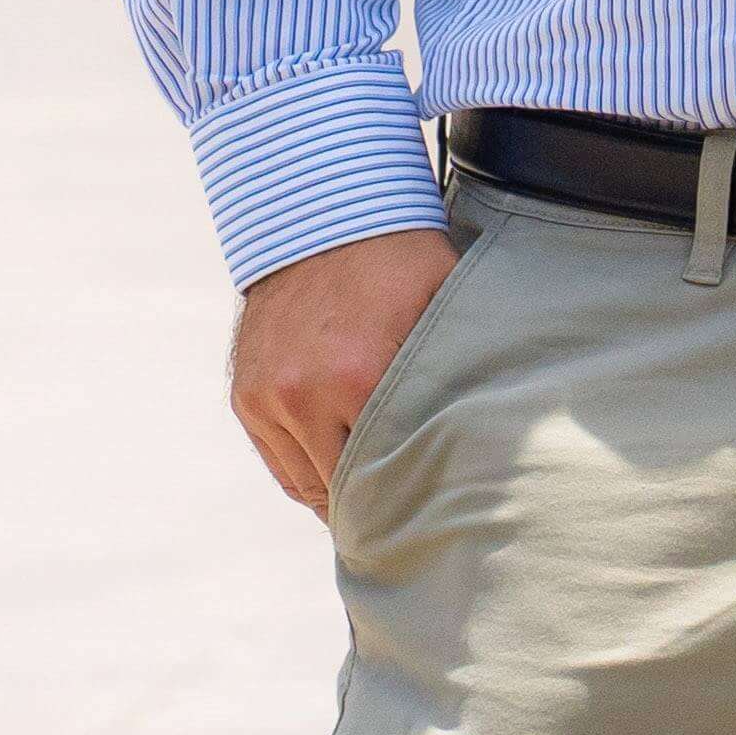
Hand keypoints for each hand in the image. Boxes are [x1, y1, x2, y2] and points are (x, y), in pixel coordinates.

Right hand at [228, 224, 457, 514]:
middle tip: (404, 519)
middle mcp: (304, 395)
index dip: (405, 501)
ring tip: (371, 498)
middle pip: (341, 489)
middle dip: (372, 504)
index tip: (425, 517)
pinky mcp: (246, 394)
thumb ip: (452, 374)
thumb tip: (489, 431)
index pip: (383, 476)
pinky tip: (337, 468)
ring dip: (336, 489)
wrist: (321, 215)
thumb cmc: (399, 262)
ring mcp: (268, 397)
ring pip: (304, 482)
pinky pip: (277, 457)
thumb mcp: (441, 309)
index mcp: (359, 379)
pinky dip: (305, 467)